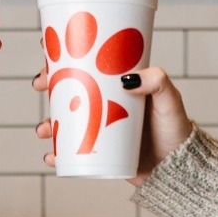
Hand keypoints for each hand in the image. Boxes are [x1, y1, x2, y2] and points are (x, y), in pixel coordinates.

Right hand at [32, 66, 192, 186]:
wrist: (178, 169)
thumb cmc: (176, 129)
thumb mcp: (169, 100)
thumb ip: (157, 82)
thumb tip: (127, 78)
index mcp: (118, 82)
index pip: (87, 61)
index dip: (64, 52)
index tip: (45, 47)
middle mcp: (104, 101)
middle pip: (67, 86)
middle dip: (47, 83)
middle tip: (39, 84)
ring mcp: (98, 125)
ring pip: (63, 119)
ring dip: (47, 122)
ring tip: (44, 129)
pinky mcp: (97, 150)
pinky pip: (70, 150)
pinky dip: (58, 153)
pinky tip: (52, 156)